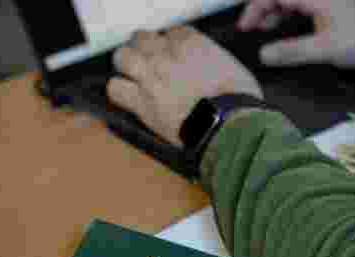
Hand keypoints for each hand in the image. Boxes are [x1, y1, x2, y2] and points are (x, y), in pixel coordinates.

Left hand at [107, 27, 262, 146]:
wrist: (228, 124)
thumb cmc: (238, 100)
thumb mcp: (234, 69)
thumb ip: (215, 61)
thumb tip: (213, 69)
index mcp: (192, 43)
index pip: (172, 32)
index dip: (172, 44)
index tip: (176, 54)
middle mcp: (166, 55)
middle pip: (141, 38)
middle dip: (144, 48)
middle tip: (150, 60)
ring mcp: (151, 77)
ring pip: (122, 58)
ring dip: (127, 65)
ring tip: (133, 74)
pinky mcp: (142, 103)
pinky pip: (115, 89)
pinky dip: (120, 92)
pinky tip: (129, 96)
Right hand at [237, 0, 354, 67]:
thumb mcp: (325, 49)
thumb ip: (293, 51)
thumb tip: (262, 55)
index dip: (255, 8)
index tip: (245, 28)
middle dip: (262, 11)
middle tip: (250, 33)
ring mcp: (324, 1)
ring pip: (290, 3)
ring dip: (275, 16)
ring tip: (264, 35)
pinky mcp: (331, 11)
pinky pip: (302, 10)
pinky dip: (289, 20)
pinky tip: (285, 36)